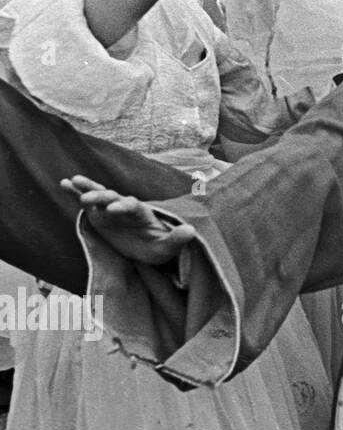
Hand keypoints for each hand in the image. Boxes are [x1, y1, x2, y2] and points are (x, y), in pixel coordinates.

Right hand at [59, 175, 194, 264]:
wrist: (149, 249)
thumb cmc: (159, 247)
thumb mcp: (169, 247)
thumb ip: (178, 239)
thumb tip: (191, 230)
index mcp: (142, 213)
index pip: (133, 206)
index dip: (124, 206)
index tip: (114, 210)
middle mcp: (126, 208)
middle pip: (114, 198)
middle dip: (102, 197)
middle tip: (89, 199)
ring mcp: (111, 211)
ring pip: (100, 196)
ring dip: (88, 189)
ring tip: (72, 181)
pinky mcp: (99, 216)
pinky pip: (87, 202)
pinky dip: (76, 192)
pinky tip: (65, 183)